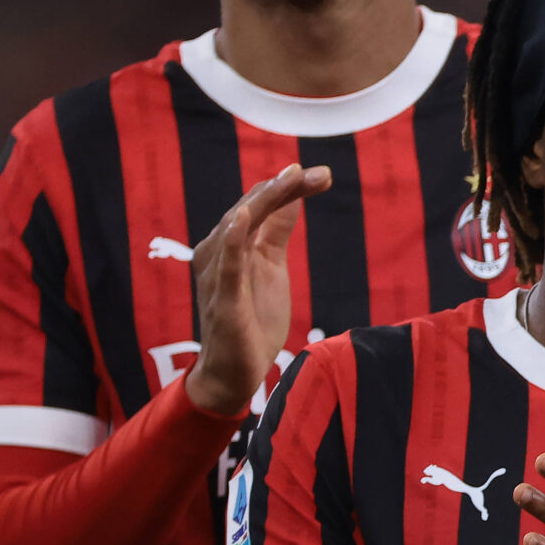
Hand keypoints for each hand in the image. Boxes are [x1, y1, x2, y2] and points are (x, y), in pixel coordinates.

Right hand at [185, 165, 331, 415]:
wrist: (235, 371)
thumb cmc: (252, 316)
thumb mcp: (272, 266)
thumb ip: (277, 231)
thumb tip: (294, 195)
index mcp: (234, 243)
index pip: (262, 205)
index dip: (291, 187)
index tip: (325, 175)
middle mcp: (220, 252)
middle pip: (252, 209)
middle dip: (284, 188)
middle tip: (318, 173)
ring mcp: (218, 276)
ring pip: (238, 228)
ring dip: (263, 202)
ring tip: (289, 179)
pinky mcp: (222, 302)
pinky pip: (225, 268)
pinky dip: (232, 242)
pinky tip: (242, 219)